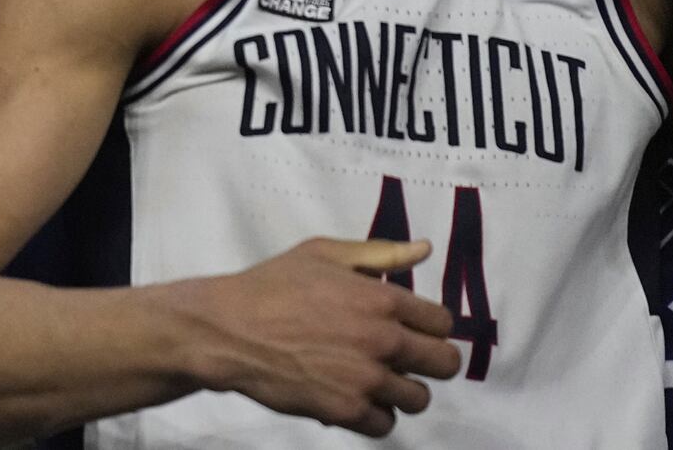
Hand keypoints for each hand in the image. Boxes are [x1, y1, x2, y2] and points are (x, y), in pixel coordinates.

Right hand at [189, 239, 460, 437]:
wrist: (228, 329)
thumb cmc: (270, 286)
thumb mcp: (322, 254)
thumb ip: (380, 254)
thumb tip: (424, 249)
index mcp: (380, 298)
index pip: (442, 323)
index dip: (429, 326)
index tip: (413, 329)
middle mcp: (382, 339)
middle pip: (444, 363)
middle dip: (429, 360)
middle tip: (403, 358)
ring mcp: (366, 379)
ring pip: (418, 398)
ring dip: (400, 390)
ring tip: (373, 378)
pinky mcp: (347, 410)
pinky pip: (386, 424)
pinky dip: (373, 414)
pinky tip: (353, 396)